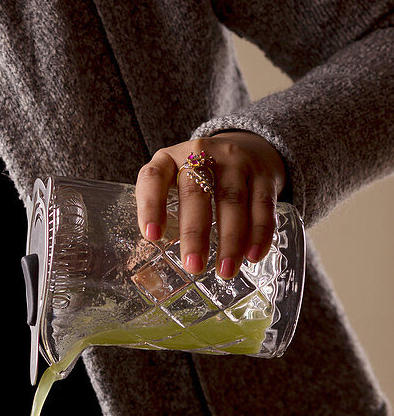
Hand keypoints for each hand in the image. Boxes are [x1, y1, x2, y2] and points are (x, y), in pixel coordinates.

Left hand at [135, 132, 286, 278]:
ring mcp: (235, 161)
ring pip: (233, 200)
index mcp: (170, 158)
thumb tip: (159, 264)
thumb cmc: (200, 174)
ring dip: (230, 240)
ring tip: (225, 270)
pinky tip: (252, 256)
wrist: (246, 145)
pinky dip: (260, 233)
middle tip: (193, 266)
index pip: (153, 177)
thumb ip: (164, 210)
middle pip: (196, 192)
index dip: (150, 205)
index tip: (152, 237)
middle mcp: (202, 154)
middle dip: (195, 232)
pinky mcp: (264, 173)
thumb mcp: (174, 180)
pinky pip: (263, 205)